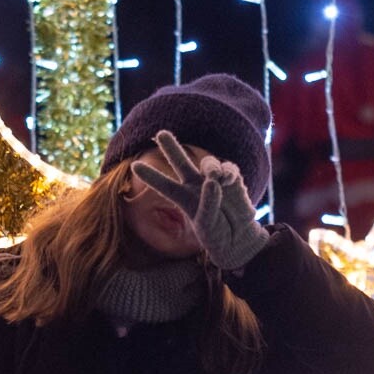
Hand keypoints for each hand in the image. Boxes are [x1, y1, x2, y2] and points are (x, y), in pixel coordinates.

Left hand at [130, 130, 268, 269]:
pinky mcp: (231, 179)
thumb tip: (213, 180)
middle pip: (181, 162)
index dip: (151, 175)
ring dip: (210, 167)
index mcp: (182, 198)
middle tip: (160, 134)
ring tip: (214, 178)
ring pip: (207, 163)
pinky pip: (228, 168)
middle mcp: (195, 185)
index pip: (164, 184)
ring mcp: (214, 180)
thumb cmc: (217, 235)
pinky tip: (228, 180)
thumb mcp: (208, 225)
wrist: (239, 240)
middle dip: (171, 147)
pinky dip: (228, 172)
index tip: (134, 166)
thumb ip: (208, 203)